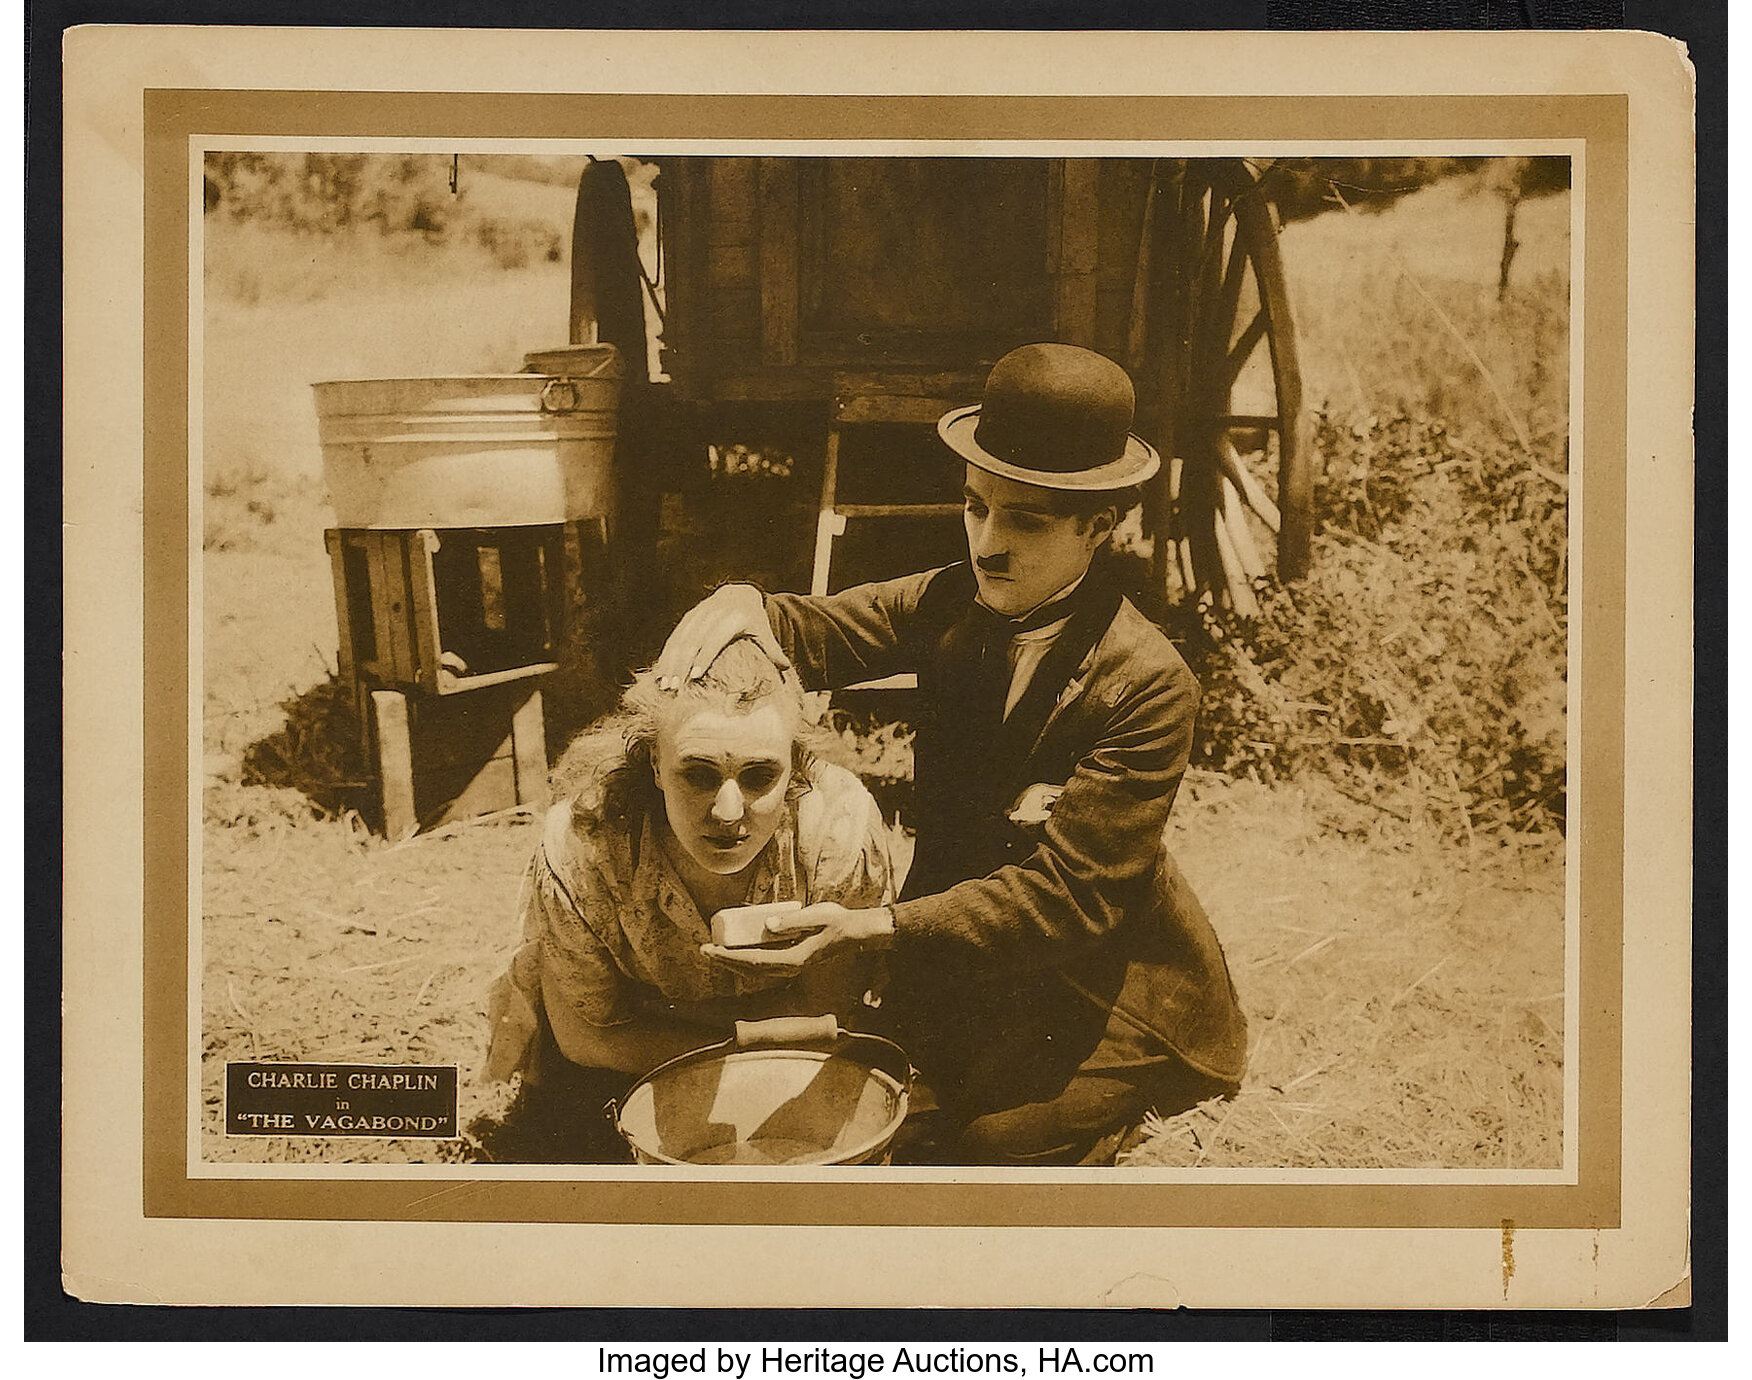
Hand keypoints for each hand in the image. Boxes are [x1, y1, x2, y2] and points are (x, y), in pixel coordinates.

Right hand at [654, 583, 790, 689]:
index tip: (695, 676)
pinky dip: (666, 656)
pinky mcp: (688, 618)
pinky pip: (674, 638)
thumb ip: (772, 650)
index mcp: (733, 618)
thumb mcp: (764, 631)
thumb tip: (786, 668)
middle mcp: (712, 614)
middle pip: (693, 641)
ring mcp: (698, 615)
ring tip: (665, 685)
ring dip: (670, 662)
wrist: (739, 594)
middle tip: (674, 688)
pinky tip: (661, 673)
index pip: (714, 639)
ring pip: (680, 640)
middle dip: (681, 665)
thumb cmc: (754, 619)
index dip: (703, 657)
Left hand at [700, 902, 894, 973]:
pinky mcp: (792, 961)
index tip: (712, 950)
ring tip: (714, 953)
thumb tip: (766, 925)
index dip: (730, 956)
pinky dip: (745, 960)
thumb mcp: (816, 915)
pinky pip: (762, 964)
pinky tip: (736, 953)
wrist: (855, 933)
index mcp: (793, 959)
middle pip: (750, 969)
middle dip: (725, 961)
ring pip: (755, 969)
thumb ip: (792, 921)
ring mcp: (791, 966)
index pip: (753, 960)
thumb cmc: (837, 922)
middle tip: (704, 950)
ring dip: (733, 962)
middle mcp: (789, 967)